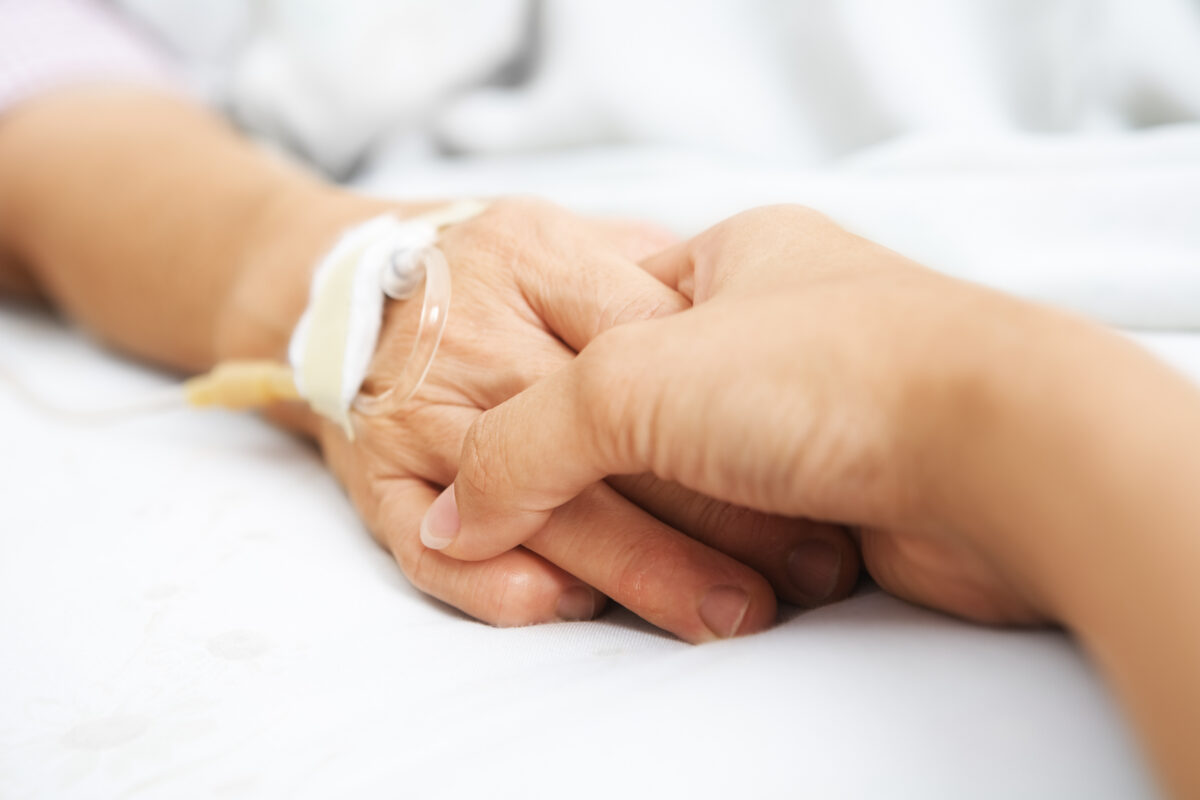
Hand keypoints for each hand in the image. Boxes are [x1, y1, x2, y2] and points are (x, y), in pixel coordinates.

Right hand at [234, 197, 860, 641]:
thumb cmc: (486, 265)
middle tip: (794, 573)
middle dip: (708, 512)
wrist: (323, 282)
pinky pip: (421, 543)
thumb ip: (650, 275)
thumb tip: (738, 332)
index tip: (804, 475)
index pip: (643, 340)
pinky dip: (489, 585)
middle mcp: (476, 328)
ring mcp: (415, 408)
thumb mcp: (580, 232)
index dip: (728, 414)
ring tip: (720, 614)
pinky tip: (560, 606)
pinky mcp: (372, 477)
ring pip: (541, 498)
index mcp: (535, 253)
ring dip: (634, 565)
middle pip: (605, 432)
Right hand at [423, 205, 1089, 624]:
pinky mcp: (851, 488)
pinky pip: (755, 533)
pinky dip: (729, 565)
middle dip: (614, 479)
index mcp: (734, 260)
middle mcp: (780, 328)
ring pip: (702, 483)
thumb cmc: (828, 375)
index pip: (603, 320)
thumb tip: (457, 514)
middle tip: (561, 528)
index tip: (505, 455)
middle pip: (649, 414)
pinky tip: (719, 591)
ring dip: (676, 536)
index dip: (549, 389)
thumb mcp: (630, 382)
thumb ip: (524, 443)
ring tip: (660, 567)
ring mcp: (821, 409)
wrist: (1003, 458)